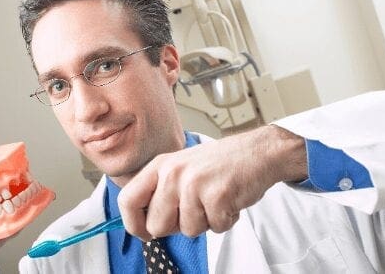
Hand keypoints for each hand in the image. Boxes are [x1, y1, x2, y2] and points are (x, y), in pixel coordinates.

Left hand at [118, 125, 306, 240]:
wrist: (257, 151)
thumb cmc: (220, 163)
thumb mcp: (181, 168)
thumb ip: (161, 191)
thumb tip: (146, 224)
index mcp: (160, 165)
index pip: (127, 200)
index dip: (133, 224)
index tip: (144, 233)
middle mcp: (172, 173)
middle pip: (156, 226)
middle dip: (176, 226)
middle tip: (195, 209)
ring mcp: (194, 184)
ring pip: (188, 230)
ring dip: (205, 222)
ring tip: (215, 199)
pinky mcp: (217, 195)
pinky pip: (214, 228)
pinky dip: (225, 221)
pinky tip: (229, 200)